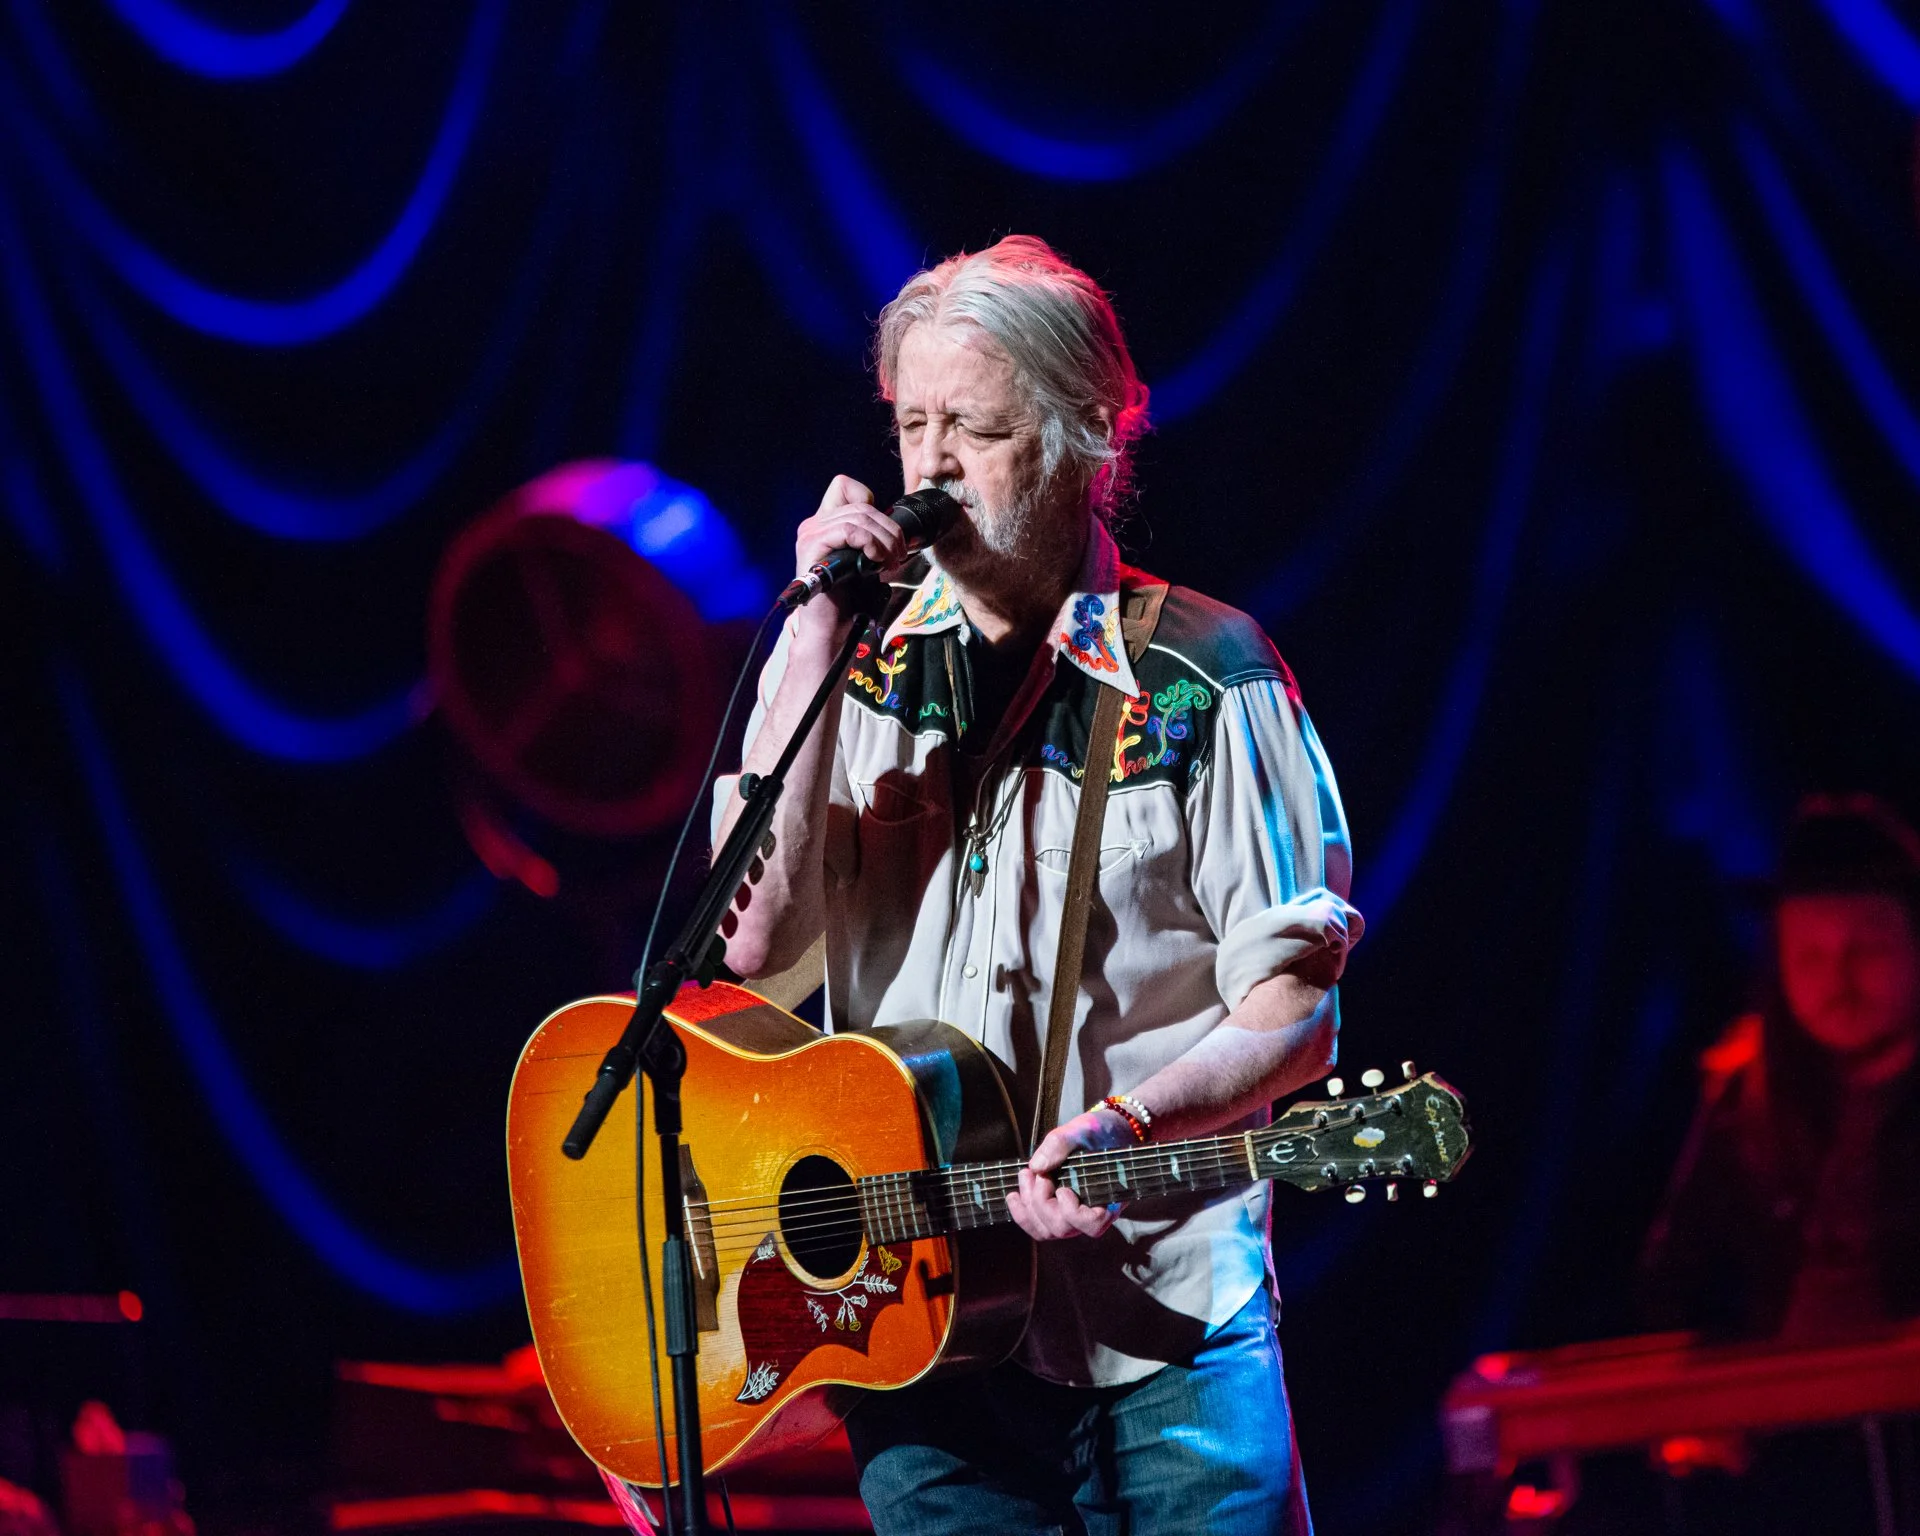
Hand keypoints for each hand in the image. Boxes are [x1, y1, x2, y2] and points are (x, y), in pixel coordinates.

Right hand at [793, 475, 909, 594]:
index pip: (843, 486)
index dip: (868, 499)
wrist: (831, 626)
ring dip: (885, 540)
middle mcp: (814, 524)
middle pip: (861, 506)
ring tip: (892, 562)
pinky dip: (871, 543)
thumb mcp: (863, 559)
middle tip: (900, 554)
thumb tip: (898, 530)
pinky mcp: (812, 546)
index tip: (883, 532)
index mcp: (825, 523)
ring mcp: (811, 534)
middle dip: (890, 529)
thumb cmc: (848, 598)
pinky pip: (850, 531)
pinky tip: (876, 560)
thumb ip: (870, 538)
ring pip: (859, 517)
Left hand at [1006, 1107, 1137, 1240]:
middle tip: (1033, 1173)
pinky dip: (1023, 1214)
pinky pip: (1040, 1226)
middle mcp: (1092, 1213)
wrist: (1105, 1132)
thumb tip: (1036, 1166)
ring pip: (1047, 1231)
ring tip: (1024, 1176)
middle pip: (1062, 1228)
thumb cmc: (1100, 1132)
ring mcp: (1074, 1216)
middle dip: (1040, 1202)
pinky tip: (1014, 1196)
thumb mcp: (1084, 1129)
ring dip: (1028, 1208)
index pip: (1092, 1224)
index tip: (1062, 1189)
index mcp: (1108, 1198)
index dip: (1072, 1212)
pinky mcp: (1059, 1212)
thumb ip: (1061, 1144)